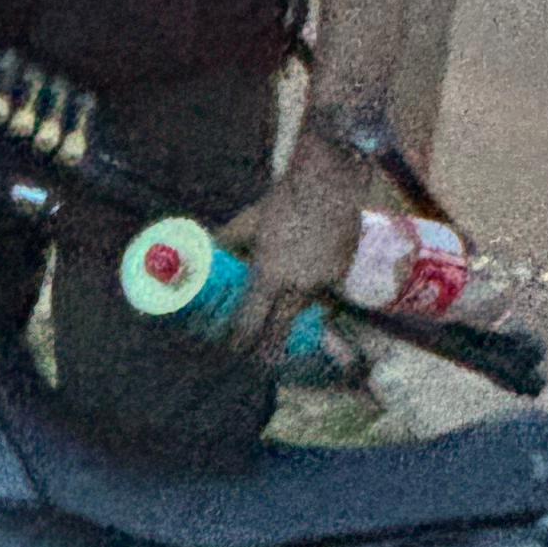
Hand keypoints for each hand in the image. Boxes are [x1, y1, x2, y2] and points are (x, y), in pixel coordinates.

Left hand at [215, 135, 366, 358]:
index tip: (233, 348)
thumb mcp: (249, 221)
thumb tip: (205, 250)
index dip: (240, 339)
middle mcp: (296, 286)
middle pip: (280, 329)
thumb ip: (227, 240)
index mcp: (269, 274)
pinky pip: (324, 293)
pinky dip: (313, 297)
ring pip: (303, 311)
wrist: (331, 183)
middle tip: (258, 363)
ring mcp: (323, 282)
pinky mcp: (342, 273)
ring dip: (290, 322)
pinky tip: (305, 294)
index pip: (251, 319)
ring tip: (280, 335)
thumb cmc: (284, 200)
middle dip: (267, 350)